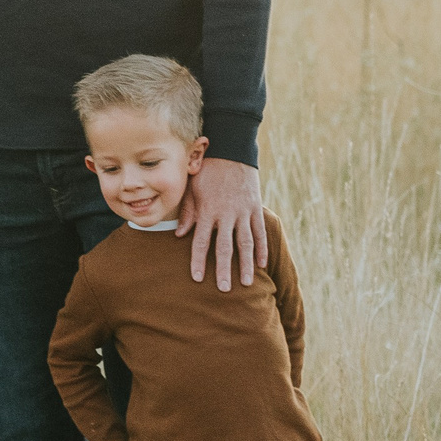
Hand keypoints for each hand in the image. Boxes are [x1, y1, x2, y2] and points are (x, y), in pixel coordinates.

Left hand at [178, 158, 267, 290]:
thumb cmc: (206, 170)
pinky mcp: (255, 207)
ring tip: (246, 283)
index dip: (199, 261)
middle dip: (224, 270)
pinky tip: (262, 264)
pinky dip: (262, 248)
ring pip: (246, 243)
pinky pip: (260, 231)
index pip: (202, 242)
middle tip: (224, 290)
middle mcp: (227, 214)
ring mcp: (243, 212)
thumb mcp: (191, 188)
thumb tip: (178, 234)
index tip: (198, 278)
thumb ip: (187, 213)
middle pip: (226, 247)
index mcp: (208, 211)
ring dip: (246, 264)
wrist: (231, 150)